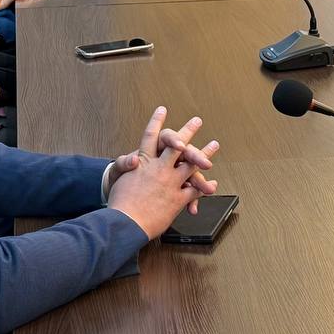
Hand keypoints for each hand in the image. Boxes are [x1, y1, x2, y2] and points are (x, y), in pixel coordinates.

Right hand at [108, 107, 220, 236]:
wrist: (125, 223)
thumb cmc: (120, 202)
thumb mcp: (121, 179)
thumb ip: (127, 165)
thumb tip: (133, 158)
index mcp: (143, 161)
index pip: (151, 136)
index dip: (156, 122)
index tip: (162, 109)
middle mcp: (159, 168)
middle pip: (177, 145)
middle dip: (188, 131)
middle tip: (197, 121)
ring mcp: (170, 182)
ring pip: (191, 164)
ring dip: (205, 154)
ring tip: (214, 145)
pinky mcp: (177, 198)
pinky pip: (194, 189)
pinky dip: (203, 187)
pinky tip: (211, 185)